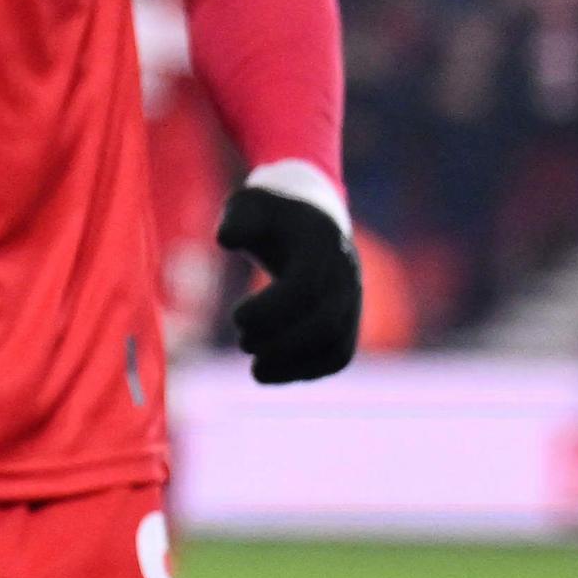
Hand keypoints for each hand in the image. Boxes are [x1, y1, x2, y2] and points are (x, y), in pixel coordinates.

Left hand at [215, 182, 360, 382]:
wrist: (312, 225)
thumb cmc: (272, 218)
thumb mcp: (250, 205)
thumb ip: (238, 218)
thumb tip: (226, 240)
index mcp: (322, 246)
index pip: (305, 289)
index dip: (269, 311)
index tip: (237, 316)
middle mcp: (345, 277)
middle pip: (324, 324)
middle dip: (280, 343)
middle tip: (244, 342)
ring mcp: (351, 303)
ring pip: (335, 348)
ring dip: (292, 365)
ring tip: (255, 368)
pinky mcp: (347, 325)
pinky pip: (336, 358)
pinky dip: (304, 373)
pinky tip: (268, 373)